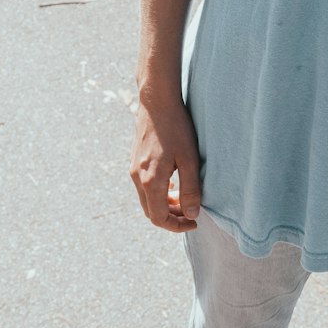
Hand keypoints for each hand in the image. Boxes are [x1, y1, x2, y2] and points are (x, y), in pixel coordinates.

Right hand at [129, 96, 200, 232]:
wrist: (156, 101)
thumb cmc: (176, 128)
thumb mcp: (189, 159)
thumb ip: (190, 189)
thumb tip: (192, 214)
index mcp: (151, 180)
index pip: (159, 218)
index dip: (177, 226)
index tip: (194, 221)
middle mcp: (137, 177)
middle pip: (151, 212)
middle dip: (171, 218)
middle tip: (191, 213)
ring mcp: (133, 169)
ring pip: (147, 200)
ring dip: (164, 205)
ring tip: (184, 199)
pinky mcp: (134, 161)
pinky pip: (144, 187)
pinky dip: (158, 194)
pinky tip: (173, 183)